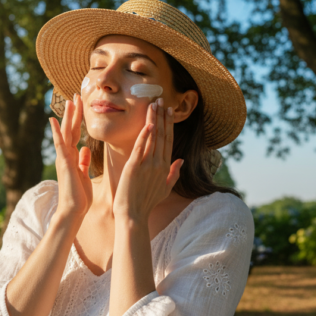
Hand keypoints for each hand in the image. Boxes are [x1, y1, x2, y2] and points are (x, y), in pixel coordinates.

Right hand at [49, 94, 92, 220]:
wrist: (74, 211)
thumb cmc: (79, 196)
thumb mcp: (84, 175)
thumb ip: (83, 161)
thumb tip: (85, 149)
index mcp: (72, 157)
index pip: (76, 134)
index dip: (78, 119)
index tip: (81, 105)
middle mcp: (66, 155)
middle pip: (70, 129)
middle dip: (73, 112)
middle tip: (75, 94)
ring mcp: (63, 158)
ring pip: (65, 132)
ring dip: (67, 116)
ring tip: (69, 100)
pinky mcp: (63, 163)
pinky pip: (60, 144)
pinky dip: (56, 132)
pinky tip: (53, 120)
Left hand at [113, 98, 182, 221]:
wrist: (134, 216)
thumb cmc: (146, 203)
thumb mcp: (165, 189)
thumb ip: (174, 173)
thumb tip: (182, 160)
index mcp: (165, 167)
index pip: (168, 141)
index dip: (169, 124)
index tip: (168, 110)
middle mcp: (158, 164)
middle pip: (163, 136)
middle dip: (162, 117)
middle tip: (161, 99)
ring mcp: (147, 165)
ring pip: (153, 138)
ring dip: (154, 120)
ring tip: (154, 104)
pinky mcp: (134, 168)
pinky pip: (141, 148)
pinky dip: (145, 136)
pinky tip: (149, 123)